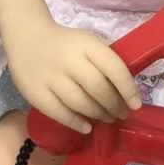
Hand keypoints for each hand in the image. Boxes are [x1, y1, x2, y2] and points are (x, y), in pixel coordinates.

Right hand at [6, 17, 141, 133]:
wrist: (27, 38)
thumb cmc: (66, 44)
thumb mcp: (88, 44)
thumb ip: (105, 63)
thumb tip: (126, 93)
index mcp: (87, 45)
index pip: (113, 67)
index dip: (128, 88)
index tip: (136, 104)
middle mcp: (69, 61)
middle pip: (98, 89)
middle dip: (114, 106)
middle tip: (121, 114)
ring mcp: (51, 78)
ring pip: (81, 104)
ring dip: (98, 115)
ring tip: (106, 118)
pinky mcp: (36, 94)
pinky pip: (60, 114)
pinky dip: (77, 123)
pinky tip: (87, 126)